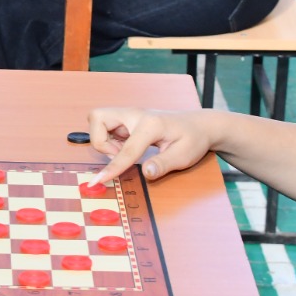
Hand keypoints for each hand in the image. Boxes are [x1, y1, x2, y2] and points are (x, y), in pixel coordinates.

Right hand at [88, 108, 213, 184]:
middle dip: (100, 141)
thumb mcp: (184, 156)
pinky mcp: (128, 120)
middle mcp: (136, 114)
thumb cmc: (193, 139)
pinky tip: (127, 147)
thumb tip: (146, 173)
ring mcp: (130, 115)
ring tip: (124, 152)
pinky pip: (106, 126)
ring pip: (99, 121)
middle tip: (118, 155)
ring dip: (104, 140)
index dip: (113, 167)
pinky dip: (109, 139)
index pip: (126, 149)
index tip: (99, 181)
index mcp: (151, 125)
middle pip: (98, 118)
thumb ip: (163, 164)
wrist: (198, 125)